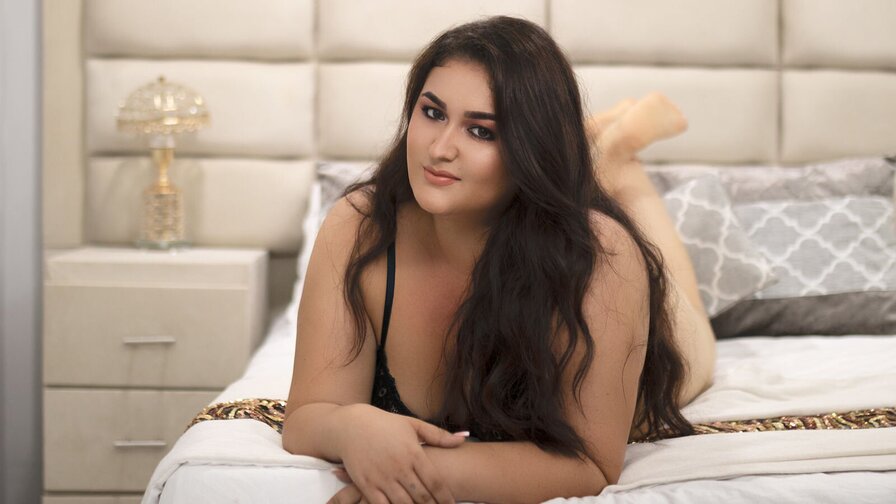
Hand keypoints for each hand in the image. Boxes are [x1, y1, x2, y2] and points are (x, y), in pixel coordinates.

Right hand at [332, 404, 466, 503]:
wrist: (350, 426)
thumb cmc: (384, 424)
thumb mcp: (412, 425)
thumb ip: (438, 435)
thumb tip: (463, 438)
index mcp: (413, 453)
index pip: (435, 482)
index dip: (446, 498)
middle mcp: (399, 468)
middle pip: (422, 497)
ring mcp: (382, 478)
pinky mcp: (366, 485)